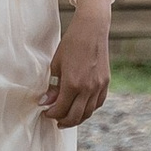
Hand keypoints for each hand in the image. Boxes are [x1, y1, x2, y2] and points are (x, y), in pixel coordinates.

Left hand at [43, 0, 112, 128]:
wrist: (91, 29)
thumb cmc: (71, 43)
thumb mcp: (56, 64)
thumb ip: (53, 86)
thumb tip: (46, 102)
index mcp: (72, 84)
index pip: (60, 109)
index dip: (51, 113)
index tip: (45, 111)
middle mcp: (87, 88)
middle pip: (75, 116)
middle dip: (63, 121)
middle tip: (55, 119)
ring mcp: (99, 86)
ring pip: (88, 113)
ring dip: (77, 118)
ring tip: (67, 116)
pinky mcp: (105, 82)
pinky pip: (98, 103)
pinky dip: (89, 109)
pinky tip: (81, 107)